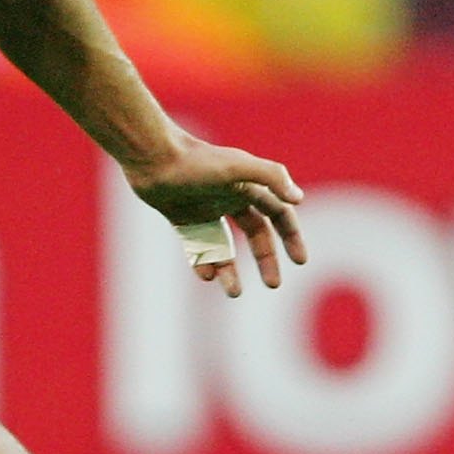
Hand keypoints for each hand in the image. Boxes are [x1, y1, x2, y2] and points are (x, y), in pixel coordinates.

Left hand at [127, 136, 305, 296]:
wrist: (153, 159)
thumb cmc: (196, 162)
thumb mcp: (238, 167)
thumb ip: (271, 177)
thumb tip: (298, 199)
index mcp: (248, 185)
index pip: (279, 213)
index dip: (291, 236)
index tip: (300, 261)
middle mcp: (230, 198)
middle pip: (257, 234)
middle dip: (267, 259)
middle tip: (273, 284)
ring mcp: (207, 211)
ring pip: (226, 248)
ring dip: (231, 271)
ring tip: (234, 293)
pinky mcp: (184, 220)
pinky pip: (198, 248)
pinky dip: (203, 263)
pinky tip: (206, 275)